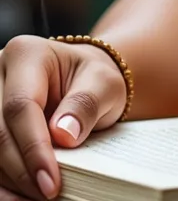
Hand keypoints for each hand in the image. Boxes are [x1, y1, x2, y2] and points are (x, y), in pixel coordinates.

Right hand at [0, 37, 126, 199]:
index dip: (33, 148)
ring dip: (9, 182)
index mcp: (26, 54)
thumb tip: (63, 135)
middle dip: (21, 171)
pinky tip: (20, 197)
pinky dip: (4, 183)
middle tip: (47, 195)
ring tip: (35, 200)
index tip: (50, 183)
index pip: (21, 105)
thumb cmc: (93, 80)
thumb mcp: (104, 84)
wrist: (83, 83)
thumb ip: (86, 104)